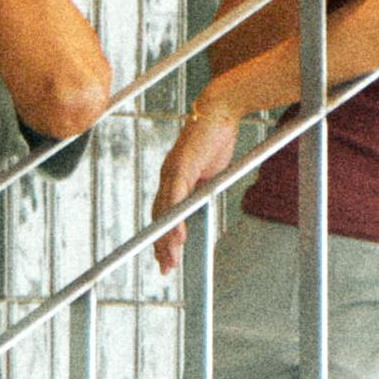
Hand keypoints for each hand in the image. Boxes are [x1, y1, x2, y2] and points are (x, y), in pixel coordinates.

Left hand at [151, 92, 249, 274]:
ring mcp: (171, 172)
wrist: (220, 110)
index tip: (166, 256)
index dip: (163, 235)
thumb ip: (202, 188)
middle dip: (161, 245)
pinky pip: (175, 200)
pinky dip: (174, 219)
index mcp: (173, 177)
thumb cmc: (216, 136)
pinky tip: (177, 236)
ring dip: (166, 239)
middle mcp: (167, 176)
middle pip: (159, 217)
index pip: (164, 212)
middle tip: (165, 268)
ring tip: (169, 260)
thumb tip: (201, 206)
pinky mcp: (180, 167)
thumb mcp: (211, 171)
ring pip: (165, 212)